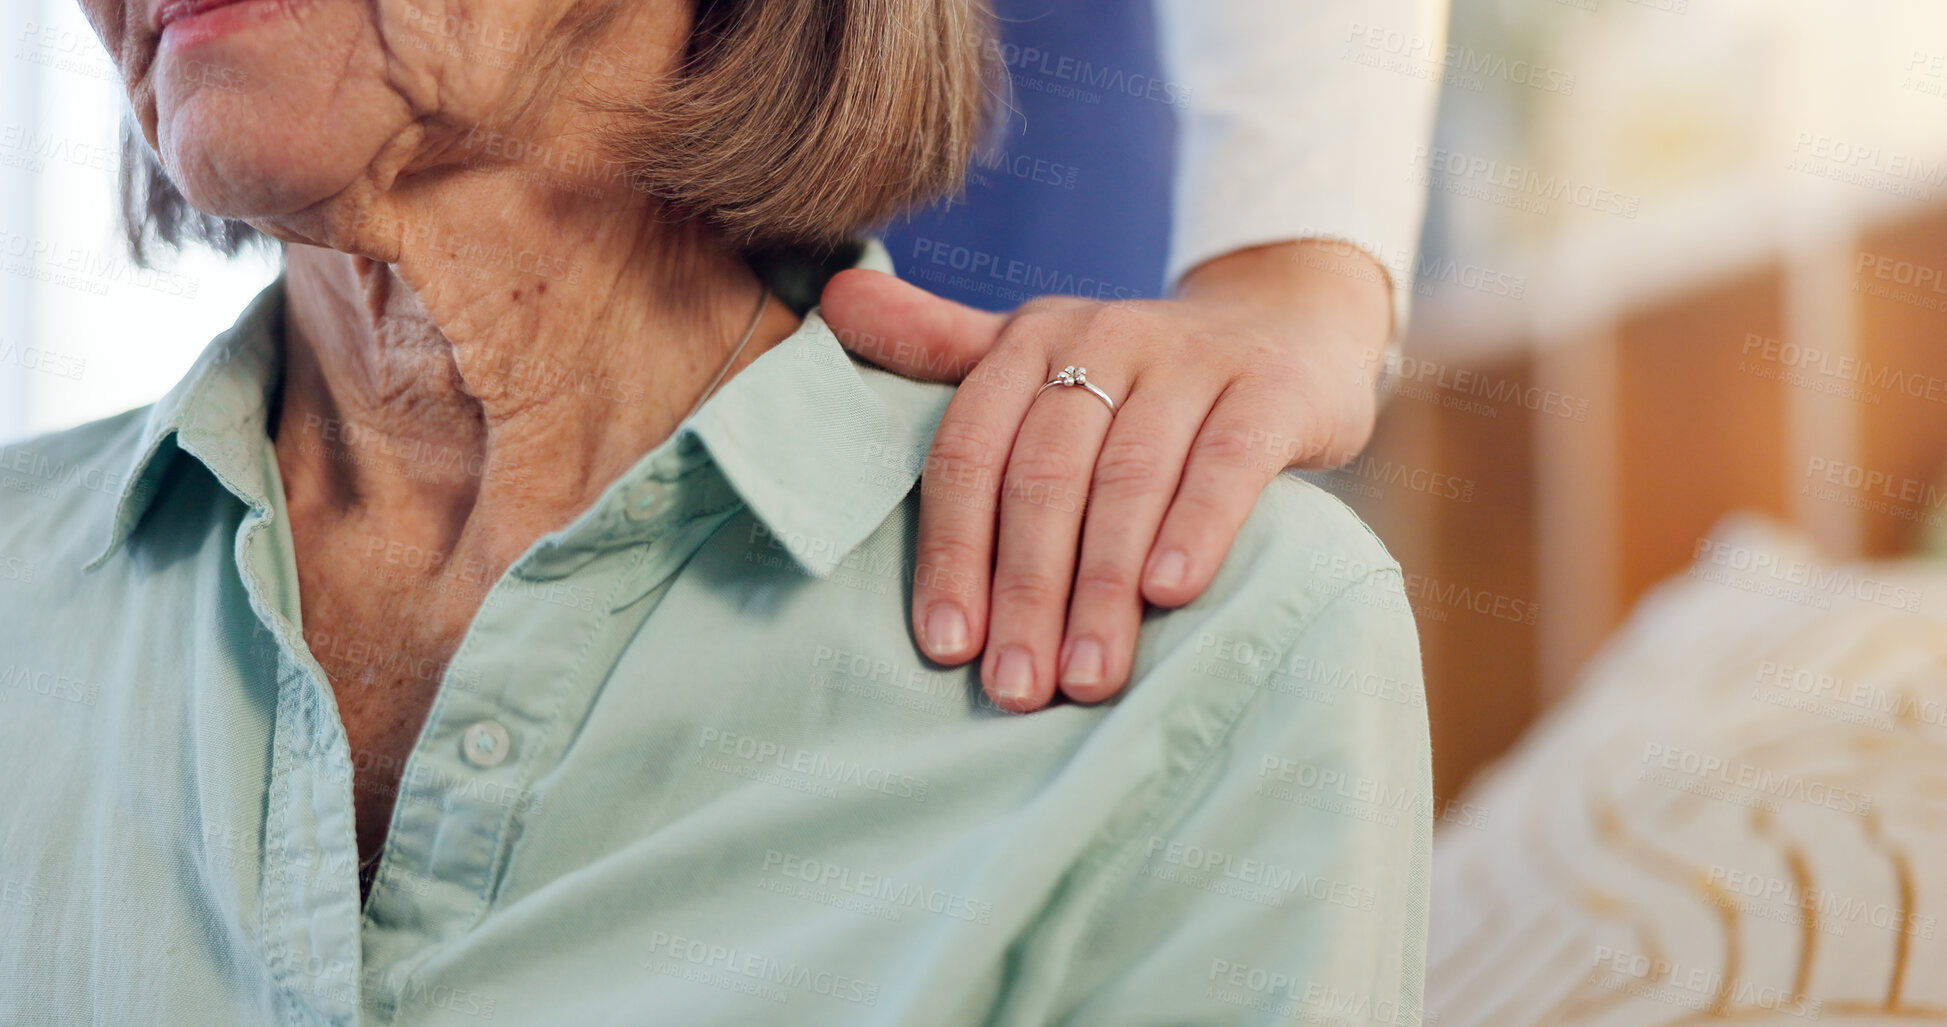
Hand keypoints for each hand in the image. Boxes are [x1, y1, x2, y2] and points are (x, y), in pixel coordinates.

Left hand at [819, 240, 1393, 711]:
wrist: (1288, 328)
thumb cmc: (1139, 378)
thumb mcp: (1041, 354)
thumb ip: (941, 346)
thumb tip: (833, 304)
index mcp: (1031, 339)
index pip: (971, 451)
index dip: (953, 552)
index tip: (946, 648)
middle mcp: (1105, 336)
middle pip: (1045, 475)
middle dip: (1025, 591)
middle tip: (1017, 691)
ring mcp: (1191, 360)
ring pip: (1129, 479)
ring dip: (1100, 586)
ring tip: (1086, 678)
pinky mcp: (1271, 389)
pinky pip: (1227, 461)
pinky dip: (1196, 527)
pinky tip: (1170, 593)